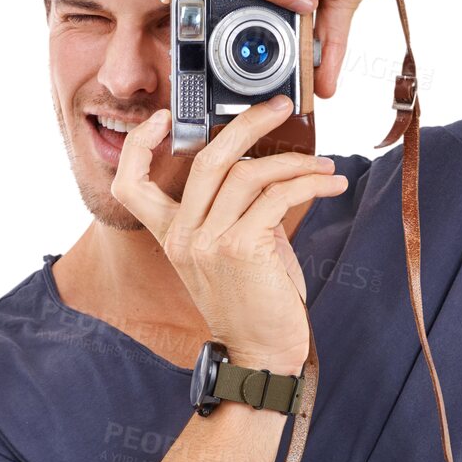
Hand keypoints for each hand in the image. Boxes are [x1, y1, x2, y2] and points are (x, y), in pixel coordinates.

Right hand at [109, 97, 347, 372]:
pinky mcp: (240, 248)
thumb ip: (238, 211)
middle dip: (247, 124)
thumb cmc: (254, 305)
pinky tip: (330, 185)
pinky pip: (276, 197)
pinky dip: (308, 185)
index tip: (163, 118)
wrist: (262, 354)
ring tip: (324, 166)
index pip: (131, 185)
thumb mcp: (233, 252)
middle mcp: (182, 236)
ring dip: (295, 162)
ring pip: (248, 173)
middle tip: (279, 108)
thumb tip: (270, 171)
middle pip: (207, 159)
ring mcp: (208, 242)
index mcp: (172, 236)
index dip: (140, 146)